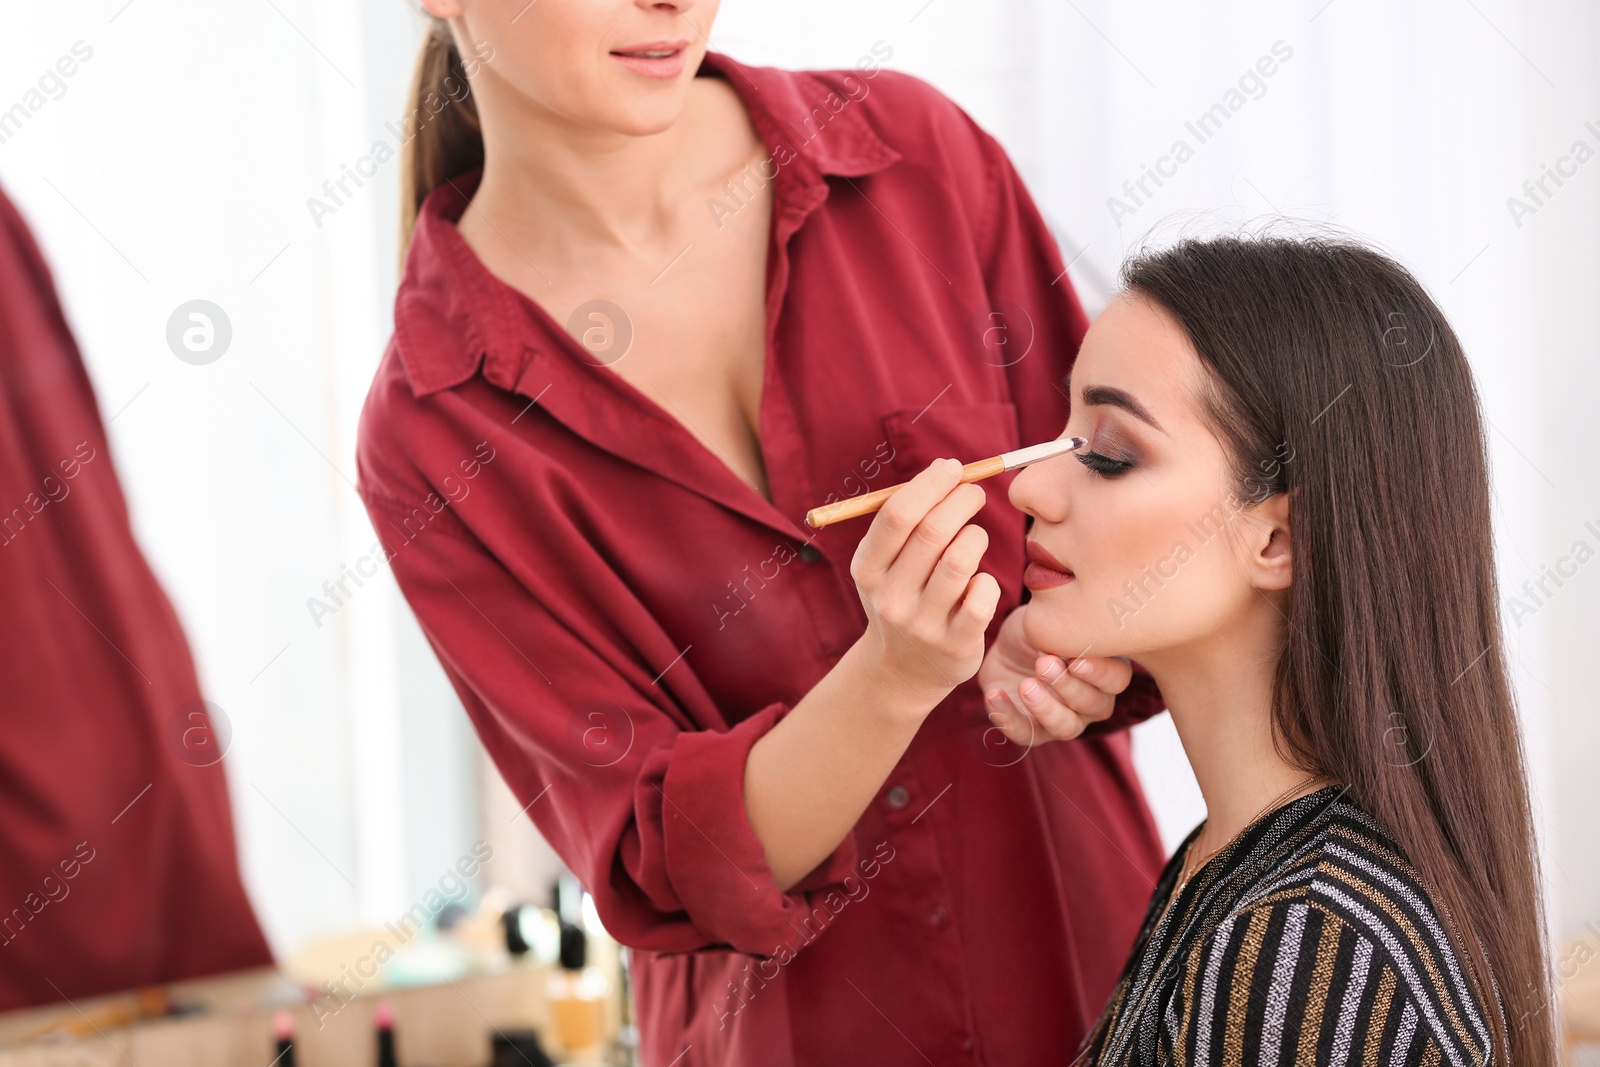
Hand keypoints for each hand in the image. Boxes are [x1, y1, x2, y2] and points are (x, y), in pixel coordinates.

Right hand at [849, 457, 1001, 711]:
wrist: (903, 670)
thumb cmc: (904, 596)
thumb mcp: (886, 564)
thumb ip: (907, 521)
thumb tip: (948, 471)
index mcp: (867, 569)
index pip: (898, 514)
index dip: (930, 484)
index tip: (952, 468)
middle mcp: (890, 597)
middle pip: (932, 531)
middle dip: (961, 500)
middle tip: (975, 492)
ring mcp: (922, 624)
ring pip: (961, 560)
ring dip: (976, 537)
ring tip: (975, 538)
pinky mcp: (955, 644)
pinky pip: (983, 595)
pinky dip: (988, 580)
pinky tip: (979, 582)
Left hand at [977, 603, 1133, 744]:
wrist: (1006, 647)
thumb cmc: (1039, 630)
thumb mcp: (1050, 620)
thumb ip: (1065, 629)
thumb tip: (1065, 637)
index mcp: (1106, 670)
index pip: (1116, 679)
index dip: (1099, 673)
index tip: (1074, 660)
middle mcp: (1093, 701)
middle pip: (1094, 705)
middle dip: (1067, 685)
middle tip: (1043, 665)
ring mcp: (1065, 719)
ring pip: (1066, 727)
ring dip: (1046, 708)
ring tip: (1025, 685)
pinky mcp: (1033, 730)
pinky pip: (1025, 734)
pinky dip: (1008, 717)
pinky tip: (994, 695)